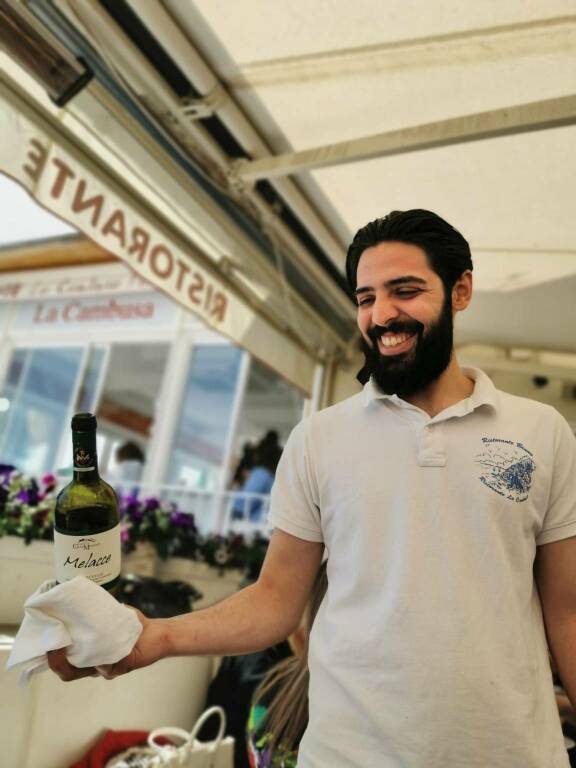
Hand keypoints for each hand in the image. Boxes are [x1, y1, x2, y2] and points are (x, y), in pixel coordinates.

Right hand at [47, 609, 170, 681]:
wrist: (156, 631)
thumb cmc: (132, 624)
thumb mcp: (110, 614)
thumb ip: (95, 609)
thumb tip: (78, 596)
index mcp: (87, 654)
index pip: (62, 661)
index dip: (50, 655)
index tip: (45, 639)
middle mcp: (94, 665)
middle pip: (67, 672)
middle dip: (56, 661)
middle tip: (54, 646)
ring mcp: (107, 669)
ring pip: (84, 672)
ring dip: (76, 660)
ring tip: (73, 645)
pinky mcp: (122, 667)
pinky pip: (108, 669)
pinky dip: (103, 662)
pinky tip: (104, 653)